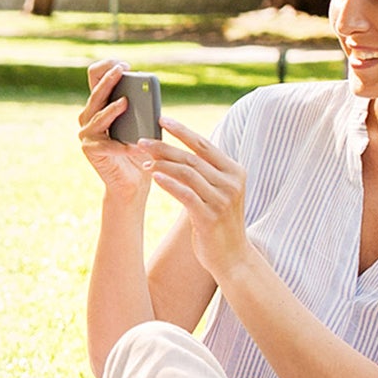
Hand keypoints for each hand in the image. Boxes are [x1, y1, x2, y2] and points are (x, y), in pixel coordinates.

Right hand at [78, 60, 152, 200]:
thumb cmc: (140, 152)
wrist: (133, 182)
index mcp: (100, 106)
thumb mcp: (142, 127)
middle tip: (122, 70)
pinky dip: (122, 144)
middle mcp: (89, 116)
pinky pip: (107, 143)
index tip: (123, 64)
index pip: (95, 79)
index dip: (106, 69)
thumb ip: (140, 111)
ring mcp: (86, 132)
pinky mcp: (89, 149)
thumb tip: (148, 94)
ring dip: (113, 109)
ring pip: (98, 115)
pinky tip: (135, 145)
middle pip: (96, 93)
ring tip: (126, 102)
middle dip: (109, 80)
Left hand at [135, 116, 252, 280]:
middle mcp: (231, 184)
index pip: (204, 145)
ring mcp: (222, 201)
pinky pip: (185, 194)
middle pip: (192, 158)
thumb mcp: (220, 193)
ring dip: (162, 164)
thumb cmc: (221, 223)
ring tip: (143, 160)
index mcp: (235, 172)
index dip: (181, 131)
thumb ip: (208, 172)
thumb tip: (181, 151)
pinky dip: (168, 184)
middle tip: (142, 140)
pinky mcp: (210, 217)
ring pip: (187, 173)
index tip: (161, 119)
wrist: (233, 257)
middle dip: (165, 146)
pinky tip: (154, 177)